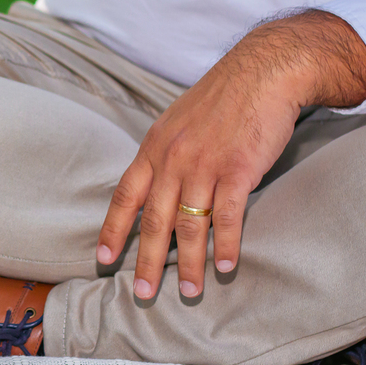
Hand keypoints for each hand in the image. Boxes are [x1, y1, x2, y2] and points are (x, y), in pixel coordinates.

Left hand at [95, 11, 365, 299]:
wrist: (263, 70)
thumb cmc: (221, 99)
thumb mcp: (176, 122)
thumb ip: (163, 155)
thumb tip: (152, 186)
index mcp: (154, 149)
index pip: (125, 196)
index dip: (113, 230)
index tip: (102, 259)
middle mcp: (172, 160)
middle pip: (153, 220)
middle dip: (147, 261)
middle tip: (144, 293)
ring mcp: (204, 165)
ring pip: (190, 225)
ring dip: (189, 263)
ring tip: (189, 291)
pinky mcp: (238, 169)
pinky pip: (228, 215)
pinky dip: (226, 244)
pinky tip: (224, 266)